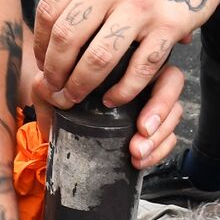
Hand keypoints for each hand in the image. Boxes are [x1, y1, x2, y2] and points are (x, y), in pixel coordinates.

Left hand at [33, 0, 219, 109]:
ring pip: (98, 59)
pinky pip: (140, 69)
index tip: (42, 61)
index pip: (49, 12)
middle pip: (68, 38)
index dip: (40, 43)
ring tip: (73, 97)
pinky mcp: (170, 24)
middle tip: (53, 86)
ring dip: (80, 86)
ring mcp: (142, 3)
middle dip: (55, 71)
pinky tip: (110, 99)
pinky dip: (122, 92)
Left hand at [35, 63, 185, 168]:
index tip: (113, 103)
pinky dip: (159, 152)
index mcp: (123, 64)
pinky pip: (169, 139)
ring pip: (175, 112)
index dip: (137, 76)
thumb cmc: (60, 108)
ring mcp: (150, 107)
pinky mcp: (153, 132)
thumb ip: (45, 87)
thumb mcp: (49, 96)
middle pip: (172, 83)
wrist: (58, 137)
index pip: (146, 58)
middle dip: (161, 109)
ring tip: (136, 152)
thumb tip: (44, 83)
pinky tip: (139, 161)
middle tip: (142, 131)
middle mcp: (142, 81)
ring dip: (160, 135)